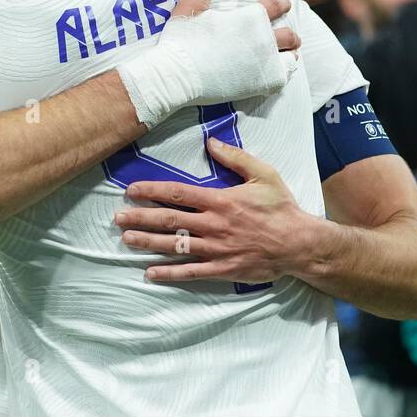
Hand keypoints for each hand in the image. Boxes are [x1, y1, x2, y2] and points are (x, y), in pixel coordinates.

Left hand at [114, 137, 316, 284]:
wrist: (299, 244)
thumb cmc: (281, 207)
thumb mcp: (263, 174)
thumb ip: (235, 158)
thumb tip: (211, 143)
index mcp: (220, 200)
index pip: (178, 194)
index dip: (151, 191)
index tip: (131, 190)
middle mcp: (214, 225)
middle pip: (169, 220)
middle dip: (140, 217)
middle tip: (117, 217)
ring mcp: (216, 249)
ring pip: (175, 245)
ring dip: (148, 242)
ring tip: (126, 239)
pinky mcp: (222, 269)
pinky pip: (190, 272)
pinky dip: (169, 273)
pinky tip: (150, 272)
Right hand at [115, 0, 300, 127]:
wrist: (176, 77)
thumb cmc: (182, 38)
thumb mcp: (192, 2)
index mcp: (252, 17)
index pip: (279, 4)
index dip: (281, 4)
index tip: (281, 5)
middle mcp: (265, 39)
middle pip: (290, 34)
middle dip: (288, 33)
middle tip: (283, 36)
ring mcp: (266, 63)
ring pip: (292, 57)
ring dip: (288, 54)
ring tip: (280, 55)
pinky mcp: (263, 83)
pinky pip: (284, 77)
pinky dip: (281, 73)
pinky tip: (272, 71)